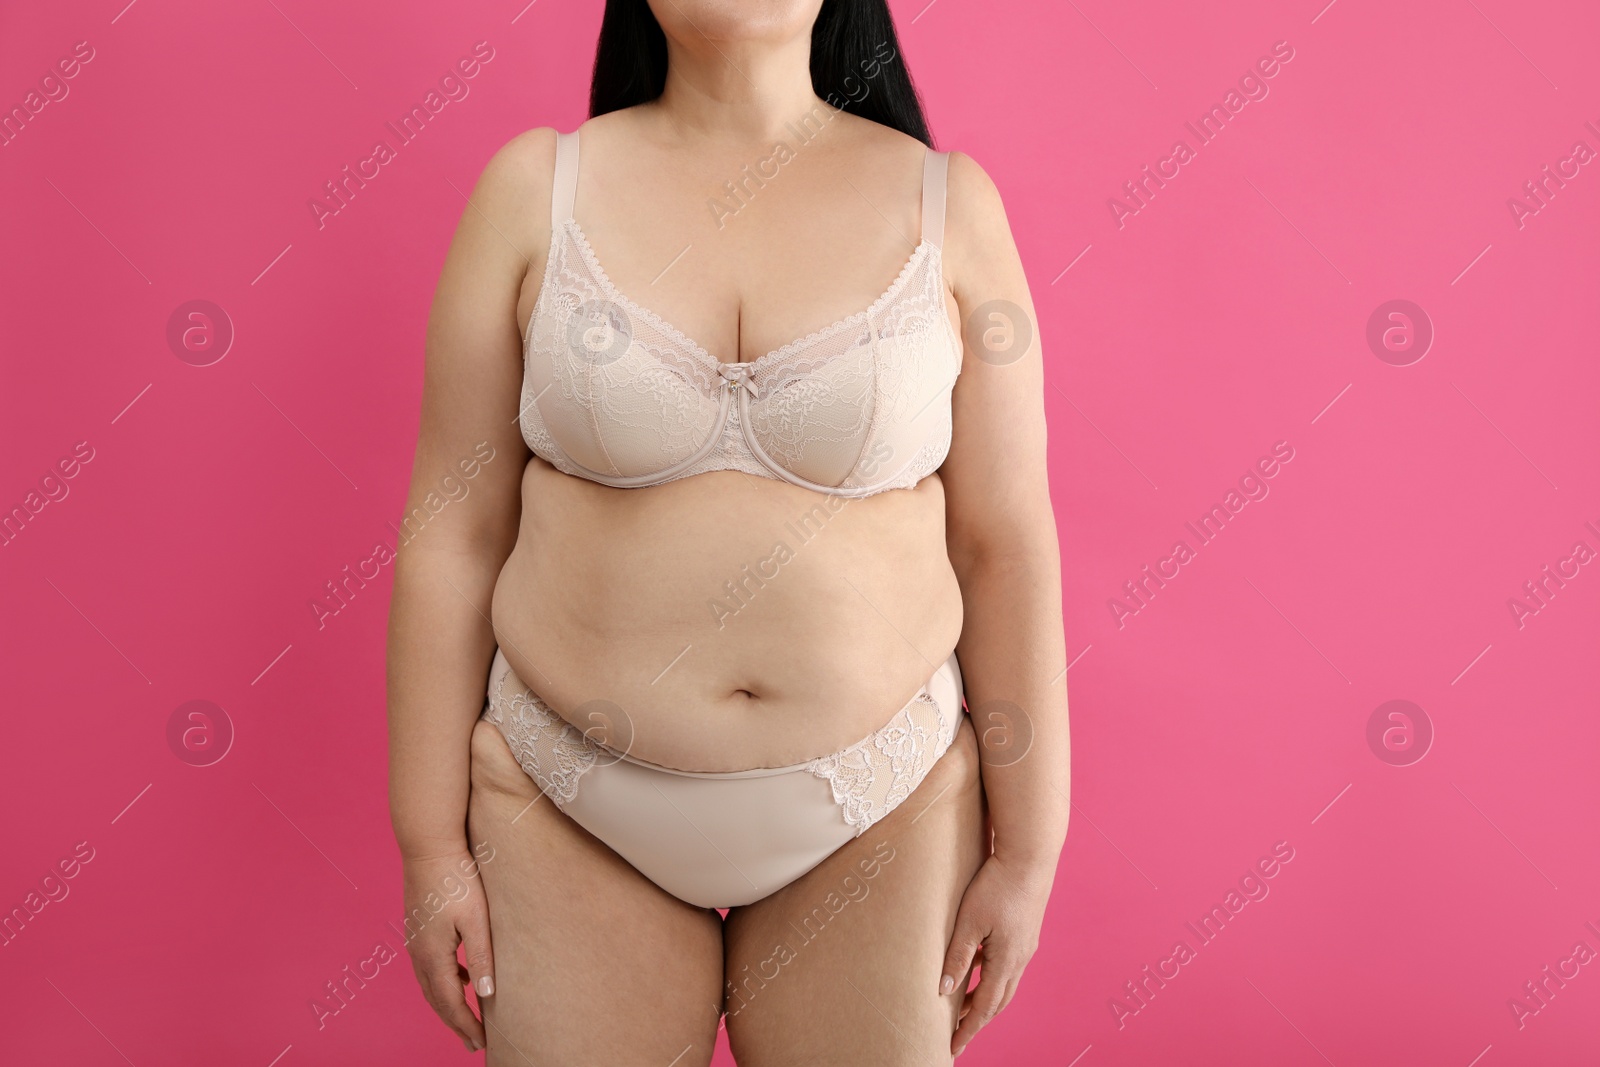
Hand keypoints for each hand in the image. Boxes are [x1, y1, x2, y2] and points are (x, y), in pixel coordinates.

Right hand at [400, 847, 495, 1052]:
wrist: (428, 845)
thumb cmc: (457, 878)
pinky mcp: (418, 928)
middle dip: (455, 1023)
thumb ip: (481, 957)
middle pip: (436, 1000)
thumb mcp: (476, 919)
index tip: (480, 1043)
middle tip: (473, 1043)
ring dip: (447, 1004)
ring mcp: (415, 941)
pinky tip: (461, 978)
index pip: (450, 1003)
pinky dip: (443, 982)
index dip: (465, 1025)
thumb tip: (486, 995)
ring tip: (467, 1019)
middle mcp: (418, 954)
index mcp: (433, 956)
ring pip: (430, 985)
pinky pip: (429, 966)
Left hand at [941, 853, 1054, 1057]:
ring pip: (1004, 985)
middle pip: (997, 1002)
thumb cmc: (997, 886)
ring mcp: (1025, 947)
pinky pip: (1007, 967)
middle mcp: (1020, 960)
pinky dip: (991, 978)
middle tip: (956, 1034)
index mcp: (1006, 962)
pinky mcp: (1025, 934)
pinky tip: (977, 969)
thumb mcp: (969, 921)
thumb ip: (957, 956)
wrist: (1029, 857)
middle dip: (976, 1020)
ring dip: (984, 1000)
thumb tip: (943, 990)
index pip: (983, 1008)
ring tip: (961, 1008)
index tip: (952, 1048)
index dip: (966, 1030)